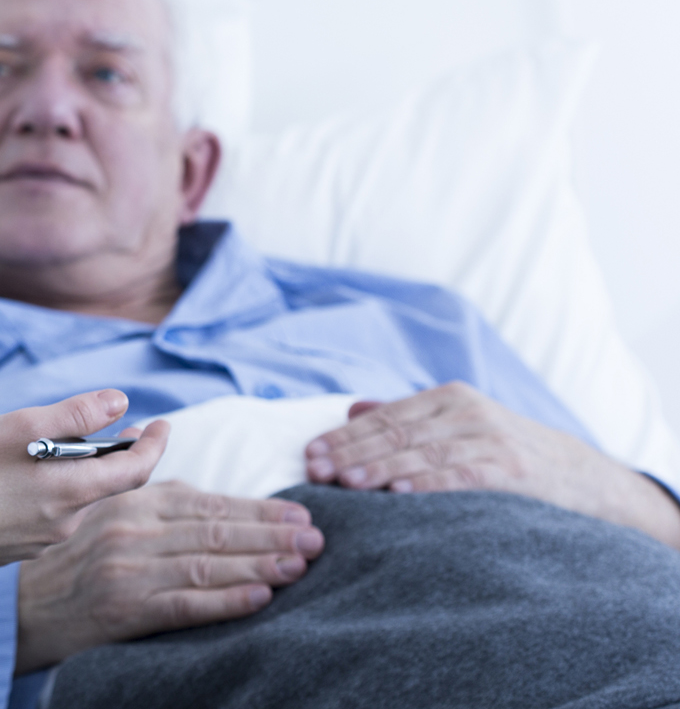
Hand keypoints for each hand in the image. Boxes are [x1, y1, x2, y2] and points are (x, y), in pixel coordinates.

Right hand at [0, 389, 170, 567]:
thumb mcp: (23, 425)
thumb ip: (76, 414)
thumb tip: (120, 402)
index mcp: (73, 491)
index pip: (137, 470)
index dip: (154, 444)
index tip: (162, 424)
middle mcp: (67, 522)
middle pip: (107, 485)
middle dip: (117, 456)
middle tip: (121, 431)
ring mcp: (44, 540)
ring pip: (77, 500)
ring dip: (82, 473)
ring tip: (65, 447)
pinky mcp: (21, 548)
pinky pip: (51, 516)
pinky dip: (55, 492)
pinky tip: (27, 478)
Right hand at [13, 480, 324, 672]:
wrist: (20, 607)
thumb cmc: (62, 554)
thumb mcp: (86, 497)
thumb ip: (123, 469)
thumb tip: (145, 430)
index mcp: (129, 500)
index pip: (207, 502)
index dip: (258, 509)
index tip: (300, 514)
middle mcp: (132, 529)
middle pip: (215, 530)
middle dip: (272, 534)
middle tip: (317, 539)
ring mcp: (129, 569)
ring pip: (207, 563)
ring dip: (261, 564)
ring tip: (302, 565)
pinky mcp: (125, 609)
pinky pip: (185, 604)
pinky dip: (226, 600)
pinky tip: (260, 598)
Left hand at [305, 382, 679, 547]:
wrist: (581, 476)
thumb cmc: (503, 453)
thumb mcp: (455, 427)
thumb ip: (405, 419)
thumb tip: (350, 408)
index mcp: (446, 399)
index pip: (384, 417)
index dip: (344, 436)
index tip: (310, 454)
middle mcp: (465, 411)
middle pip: (397, 433)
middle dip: (351, 452)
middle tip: (315, 471)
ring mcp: (490, 439)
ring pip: (423, 453)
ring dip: (380, 467)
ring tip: (346, 481)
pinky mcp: (511, 469)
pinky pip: (462, 475)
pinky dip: (428, 483)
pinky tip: (399, 492)